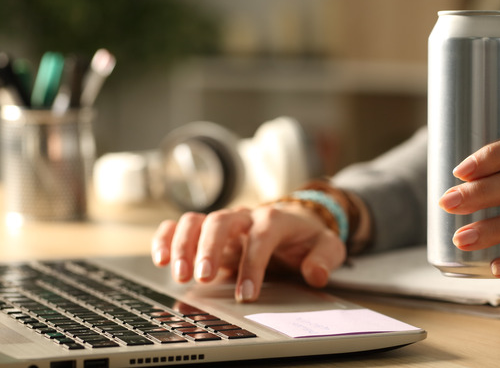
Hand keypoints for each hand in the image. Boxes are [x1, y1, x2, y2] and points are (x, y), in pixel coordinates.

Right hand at [151, 203, 345, 302]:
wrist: (297, 220)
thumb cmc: (307, 236)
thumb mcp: (328, 245)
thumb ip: (325, 258)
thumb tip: (315, 274)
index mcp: (276, 219)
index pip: (262, 236)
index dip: (253, 264)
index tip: (247, 294)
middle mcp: (246, 216)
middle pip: (222, 221)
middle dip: (209, 248)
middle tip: (202, 278)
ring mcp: (224, 222)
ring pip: (197, 220)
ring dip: (183, 245)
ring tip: (179, 274)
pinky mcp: (207, 230)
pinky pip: (180, 225)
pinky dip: (166, 237)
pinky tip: (160, 259)